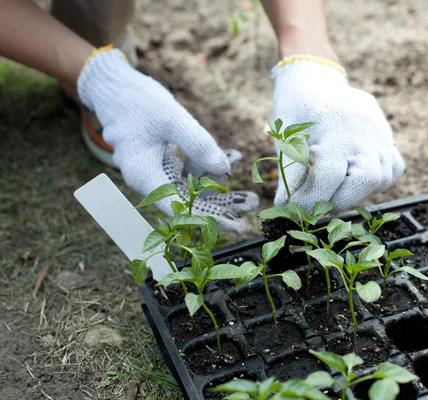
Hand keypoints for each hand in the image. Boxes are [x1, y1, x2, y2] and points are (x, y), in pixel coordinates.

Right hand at [77, 49, 257, 231]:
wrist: (115, 87)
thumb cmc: (138, 101)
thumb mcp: (172, 119)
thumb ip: (198, 145)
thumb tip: (224, 171)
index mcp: (145, 176)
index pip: (181, 208)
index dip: (210, 218)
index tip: (237, 225)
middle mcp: (148, 181)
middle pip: (189, 201)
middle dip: (222, 203)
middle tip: (252, 203)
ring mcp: (155, 172)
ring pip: (192, 187)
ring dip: (219, 183)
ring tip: (247, 186)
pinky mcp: (162, 162)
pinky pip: (188, 171)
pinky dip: (208, 165)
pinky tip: (232, 156)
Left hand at [271, 60, 404, 210]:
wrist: (317, 80)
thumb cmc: (296, 111)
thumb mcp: (286, 140)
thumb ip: (289, 176)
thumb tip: (285, 210)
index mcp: (334, 127)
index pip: (329, 177)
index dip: (311, 200)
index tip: (295, 210)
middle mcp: (364, 130)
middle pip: (365, 180)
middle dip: (339, 199)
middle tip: (316, 201)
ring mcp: (381, 133)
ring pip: (382, 178)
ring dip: (356, 192)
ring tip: (333, 187)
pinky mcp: (389, 138)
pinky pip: (392, 169)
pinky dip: (376, 181)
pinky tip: (353, 177)